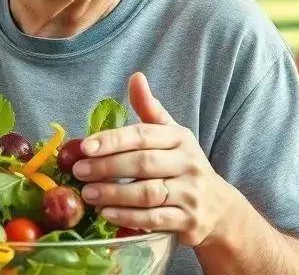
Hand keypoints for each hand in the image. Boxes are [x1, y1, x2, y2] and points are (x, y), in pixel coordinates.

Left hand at [73, 73, 237, 246]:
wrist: (219, 207)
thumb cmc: (184, 166)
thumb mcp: (173, 135)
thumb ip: (150, 109)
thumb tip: (135, 77)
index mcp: (180, 138)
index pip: (144, 135)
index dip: (113, 140)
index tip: (85, 146)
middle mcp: (188, 163)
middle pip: (143, 164)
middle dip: (107, 167)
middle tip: (79, 172)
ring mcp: (190, 193)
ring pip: (147, 193)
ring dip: (113, 194)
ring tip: (88, 194)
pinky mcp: (188, 221)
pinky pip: (154, 219)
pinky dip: (127, 217)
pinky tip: (106, 213)